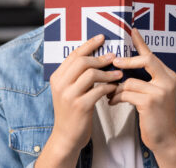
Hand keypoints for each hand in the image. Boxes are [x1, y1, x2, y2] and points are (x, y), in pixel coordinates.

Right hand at [36, 34, 122, 167]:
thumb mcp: (69, 91)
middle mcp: (60, 84)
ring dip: (107, 73)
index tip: (102, 38)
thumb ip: (77, 76)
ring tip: (118, 74)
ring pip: (91, 74)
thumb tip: (96, 57)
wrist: (66, 137)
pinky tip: (115, 88)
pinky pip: (98, 90)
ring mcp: (69, 95)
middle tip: (114, 57)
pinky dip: (109, 87)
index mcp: (57, 77)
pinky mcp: (80, 106)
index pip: (73, 55)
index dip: (89, 44)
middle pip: (82, 61)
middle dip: (100, 57)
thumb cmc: (72, 112)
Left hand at [109, 28, 175, 167]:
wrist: (164, 138)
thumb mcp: (152, 94)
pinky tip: (112, 102)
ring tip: (109, 94)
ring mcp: (161, 90)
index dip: (141, 42)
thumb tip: (120, 65)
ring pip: (130, 80)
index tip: (132, 30)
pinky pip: (127, 93)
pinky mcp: (151, 101)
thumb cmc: (154, 116)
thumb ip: (143, 79)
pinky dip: (116, 97)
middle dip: (126, 61)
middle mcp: (168, 80)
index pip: (152, 55)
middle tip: (113, 62)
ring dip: (116, 88)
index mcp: (168, 75)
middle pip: (145, 60)